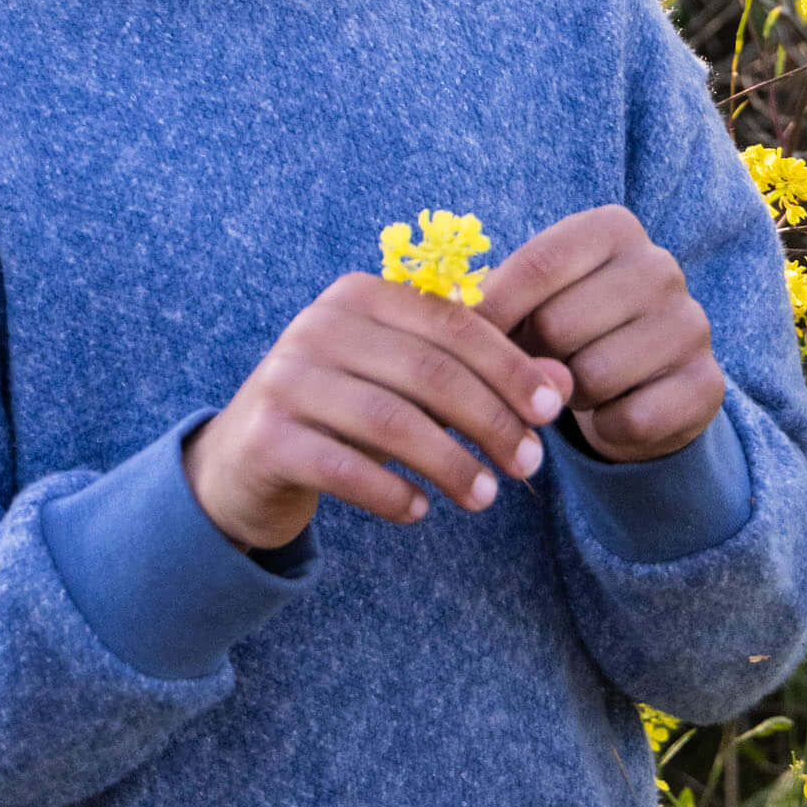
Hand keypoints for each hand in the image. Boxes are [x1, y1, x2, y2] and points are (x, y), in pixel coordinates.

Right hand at [184, 275, 573, 551]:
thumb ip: (483, 378)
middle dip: (489, 421)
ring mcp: (286, 379)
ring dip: (450, 464)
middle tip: (529, 465)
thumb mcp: (411, 389)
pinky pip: (344, 467)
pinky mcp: (266, 437)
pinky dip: (392, 493)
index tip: (551, 412)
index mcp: (358, 295)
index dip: (508, 367)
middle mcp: (317, 326)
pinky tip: (421, 511)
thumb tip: (564, 384)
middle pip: (427, 373)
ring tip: (485, 498)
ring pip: (390, 422)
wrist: (242, 461)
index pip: (451, 325)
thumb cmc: (345, 413)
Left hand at [478, 206, 723, 463]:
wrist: (644, 384)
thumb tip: (457, 319)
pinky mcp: (708, 384)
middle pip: (558, 324)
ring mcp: (692, 324)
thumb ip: (496, 303)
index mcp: (613, 228)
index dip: (492, 310)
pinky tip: (611, 412)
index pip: (538, 265)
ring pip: (591, 376)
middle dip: (531, 359)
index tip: (458, 343)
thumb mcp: (534, 299)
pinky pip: (630, 419)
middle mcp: (660, 266)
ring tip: (575, 386)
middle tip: (534, 368)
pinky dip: (606, 427)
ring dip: (568, 396)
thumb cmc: (570, 329)